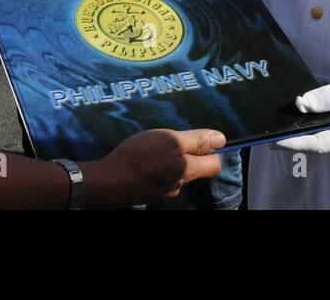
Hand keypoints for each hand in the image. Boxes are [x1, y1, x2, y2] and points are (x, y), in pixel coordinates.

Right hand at [86, 128, 224, 205]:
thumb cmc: (141, 158)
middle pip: (192, 169)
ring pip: (172, 173)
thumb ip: (197, 141)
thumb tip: (221, 139)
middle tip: (170, 138)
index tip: (200, 138)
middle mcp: (177, 185)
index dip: (211, 150)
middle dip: (186, 153)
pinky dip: (152, 167)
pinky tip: (140, 158)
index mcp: (188, 172)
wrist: (108, 182)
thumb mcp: (171, 141)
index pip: (214, 165)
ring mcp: (160, 191)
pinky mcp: (144, 191)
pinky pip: (156, 177)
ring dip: (167, 160)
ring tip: (152, 146)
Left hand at [275, 66, 329, 153]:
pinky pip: (320, 134)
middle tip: (268, 136)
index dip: (294, 143)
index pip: (315, 145)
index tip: (274, 141)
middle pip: (314, 146)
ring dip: (297, 137)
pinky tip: (293, 123)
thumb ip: (323, 98)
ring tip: (276, 131)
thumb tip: (300, 104)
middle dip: (292, 142)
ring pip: (316, 141)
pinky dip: (306, 130)